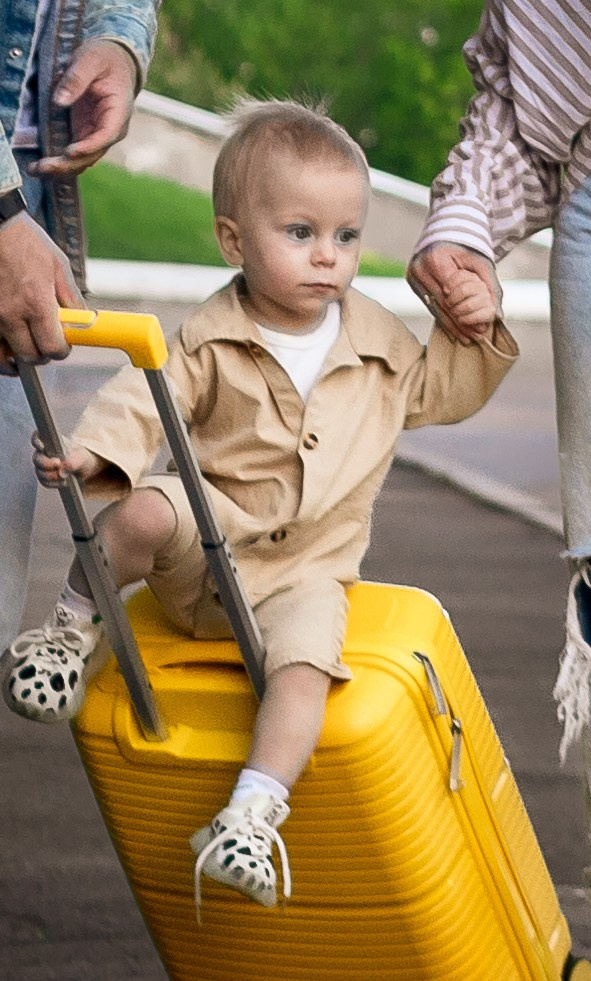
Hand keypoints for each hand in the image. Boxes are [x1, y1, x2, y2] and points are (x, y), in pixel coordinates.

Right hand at [0, 213, 82, 372]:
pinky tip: (5, 345)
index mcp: (36, 303)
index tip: (62, 345)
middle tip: (44, 344)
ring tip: (23, 350)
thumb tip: (81, 321)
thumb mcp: (58, 267)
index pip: (53, 348)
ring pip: (3, 359)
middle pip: (30, 357)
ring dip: (16, 358)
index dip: (61, 350)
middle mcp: (11, 314)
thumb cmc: (26, 242)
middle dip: (41, 355)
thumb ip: (71, 298)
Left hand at [29, 40, 136, 177]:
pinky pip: (75, 156)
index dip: (89, 147)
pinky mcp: (86, 136)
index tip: (70, 152)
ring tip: (37, 170)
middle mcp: (111, 131)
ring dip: (61, 168)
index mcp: (118, 113)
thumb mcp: (91, 59)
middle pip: (92, 155)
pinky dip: (60, 162)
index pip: (106, 136)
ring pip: (83, 160)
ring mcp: (98, 136)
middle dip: (68, 164)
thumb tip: (59, 101)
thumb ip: (77, 78)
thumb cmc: (105, 60)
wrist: (115, 64)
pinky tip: (42, 166)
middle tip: (44, 167)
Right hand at [32, 431, 103, 487]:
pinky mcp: (45, 478)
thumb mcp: (81, 457)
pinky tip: (63, 483)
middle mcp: (43, 453)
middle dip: (46, 463)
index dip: (36, 441)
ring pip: (40, 472)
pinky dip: (54, 484)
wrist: (84, 468)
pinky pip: (45, 482)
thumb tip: (62, 470)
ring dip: (51, 475)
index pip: (37, 437)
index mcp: (50, 441)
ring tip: (64, 477)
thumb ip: (73, 461)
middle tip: (58, 464)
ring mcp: (42, 466)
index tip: (42, 446)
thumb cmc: (81, 457)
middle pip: (37, 458)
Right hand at [407, 243, 502, 343]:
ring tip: (467, 338)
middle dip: (460, 322)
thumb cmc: (465, 246)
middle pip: (442, 303)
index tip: (479, 326)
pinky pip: (429, 305)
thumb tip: (497, 313)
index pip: (452, 292)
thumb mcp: (480, 262)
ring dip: (451, 324)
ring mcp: (413, 277)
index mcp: (435, 259)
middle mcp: (420, 269)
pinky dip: (443, 317)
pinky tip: (455, 330)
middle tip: (476, 337)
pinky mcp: (413, 283)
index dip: (466, 309)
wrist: (444, 232)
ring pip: (434, 307)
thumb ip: (489, 286)